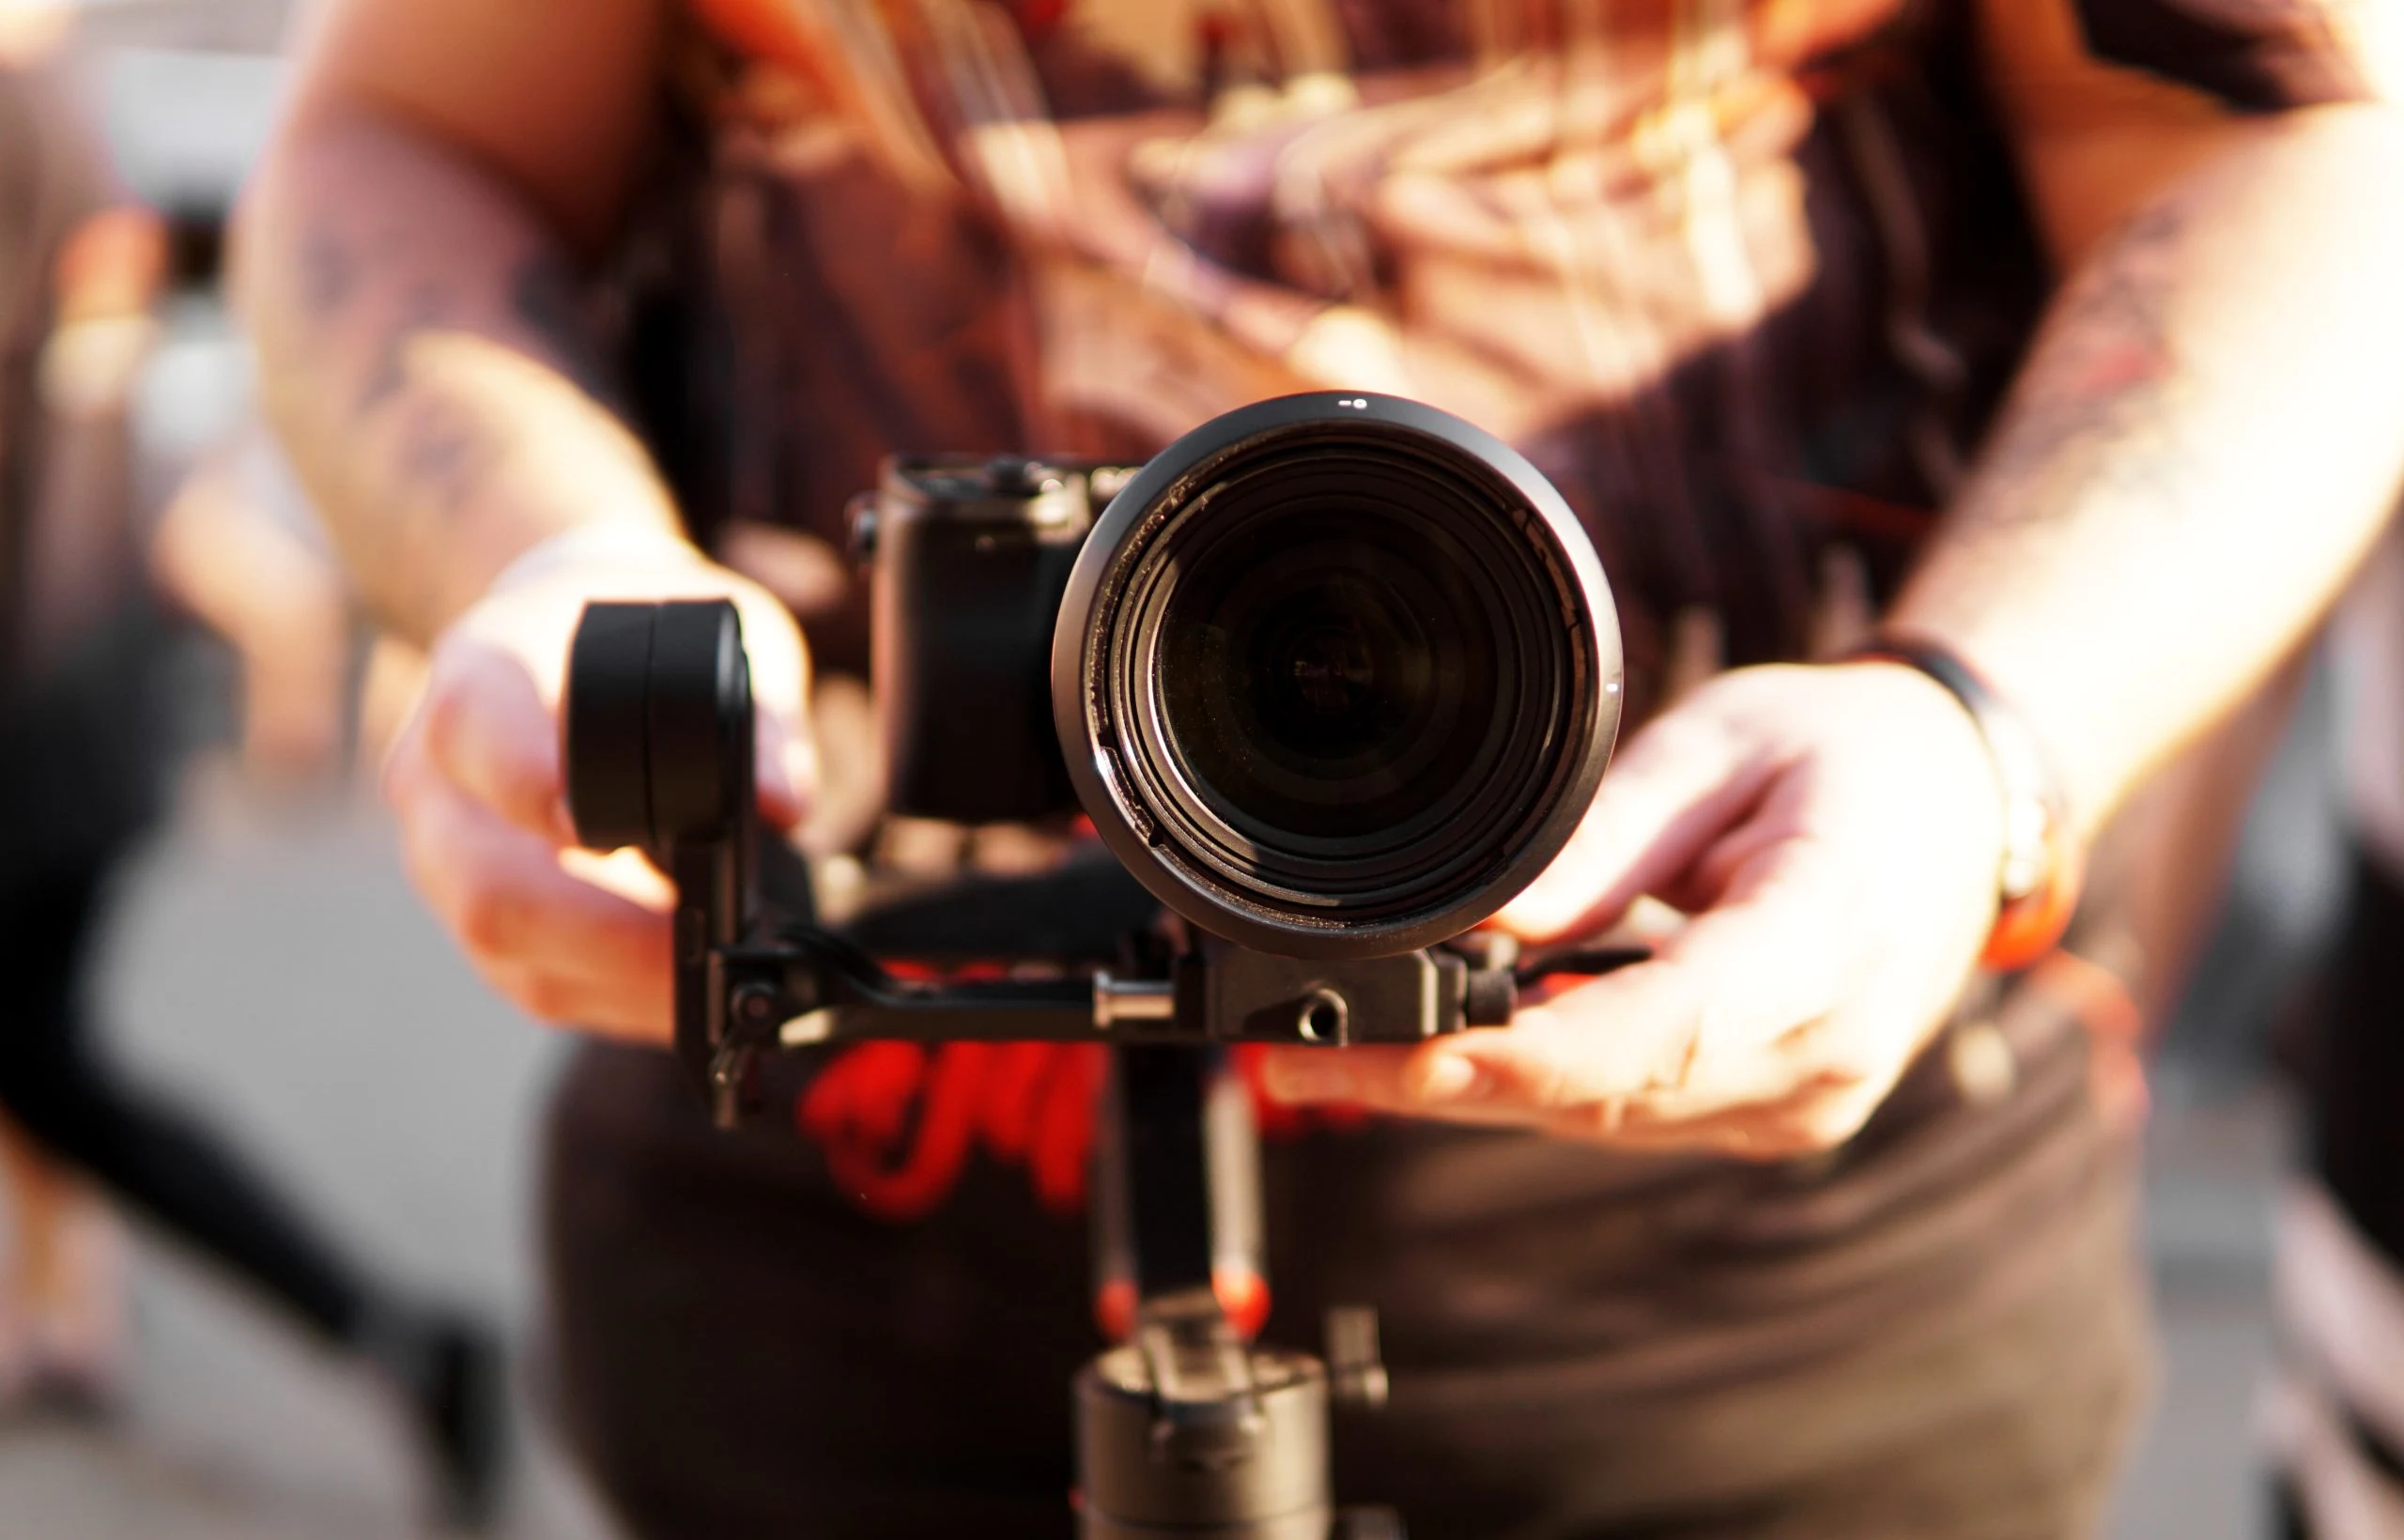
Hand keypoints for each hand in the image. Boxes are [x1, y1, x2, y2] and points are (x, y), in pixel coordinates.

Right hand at [383, 529, 812, 1040]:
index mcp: (482, 672)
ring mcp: (444, 854)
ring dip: (620, 979)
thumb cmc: (637, 633)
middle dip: (609, 934)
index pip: (481, 730)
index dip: (536, 786)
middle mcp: (437, 771)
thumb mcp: (707, 635)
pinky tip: (683, 990)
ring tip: (717, 978)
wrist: (560, 638)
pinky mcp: (476, 916)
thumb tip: (781, 801)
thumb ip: (753, 713)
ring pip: (507, 948)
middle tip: (711, 947)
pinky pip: (533, 980)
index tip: (612, 834)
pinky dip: (616, 996)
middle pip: (489, 884)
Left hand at [1261, 663, 2010, 1158]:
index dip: (1526, 1054)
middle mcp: (1825, 1047)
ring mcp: (1808, 1099)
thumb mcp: (1722, 744)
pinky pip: (1637, 1112)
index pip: (1666, 1024)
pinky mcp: (1778, 1114)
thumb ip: (1608, 841)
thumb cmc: (1850, 755)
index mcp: (1829, 935)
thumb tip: (1482, 921)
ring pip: (1608, 1118)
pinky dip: (1540, 1085)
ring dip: (1473, 1093)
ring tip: (1332, 1057)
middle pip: (1608, 1092)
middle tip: (1297, 1057)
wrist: (1966, 807)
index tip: (1407, 1054)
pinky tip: (1444, 1053)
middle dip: (1446, 1083)